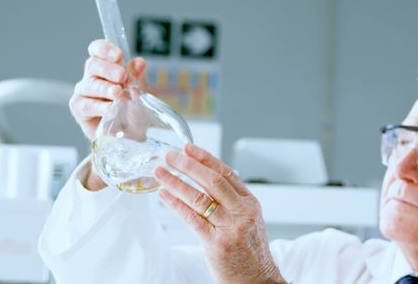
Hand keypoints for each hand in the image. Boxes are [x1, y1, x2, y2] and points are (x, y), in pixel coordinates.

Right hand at [69, 39, 146, 140]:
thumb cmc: (131, 108)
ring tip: (118, 93)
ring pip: (90, 84)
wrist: (129, 134)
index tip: (118, 55)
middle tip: (122, 76)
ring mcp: (83, 92)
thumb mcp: (139, 90)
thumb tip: (139, 62)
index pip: (97, 49)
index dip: (104, 48)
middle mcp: (91, 77)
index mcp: (104, 66)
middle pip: (93, 65)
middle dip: (108, 69)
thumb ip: (137, 76)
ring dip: (105, 88)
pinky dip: (100, 106)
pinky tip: (111, 108)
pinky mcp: (79, 109)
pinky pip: (86, 105)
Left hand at [155, 144, 285, 283]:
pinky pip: (192, 219)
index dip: (205, 158)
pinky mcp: (216, 243)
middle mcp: (242, 212)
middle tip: (170, 156)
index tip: (188, 147)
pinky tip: (164, 196)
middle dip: (188, 165)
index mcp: (251, 203)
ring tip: (160, 173)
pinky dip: (176, 204)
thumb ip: (232, 201)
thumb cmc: (250, 252)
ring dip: (176, 182)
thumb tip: (207, 179)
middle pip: (212, 180)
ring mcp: (230, 228)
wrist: (257, 280)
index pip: (226, 173)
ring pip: (200, 197)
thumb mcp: (249, 221)